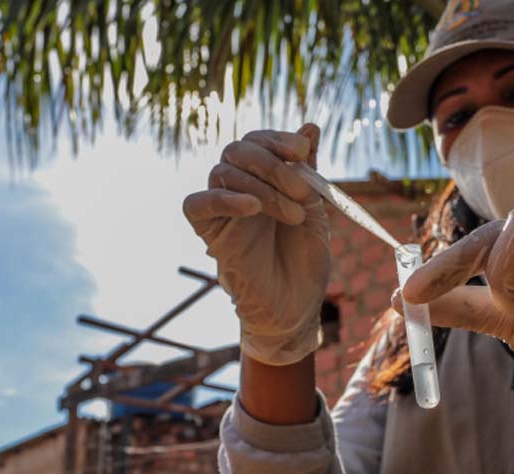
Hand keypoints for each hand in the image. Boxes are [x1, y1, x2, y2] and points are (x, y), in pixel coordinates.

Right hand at [183, 124, 329, 365]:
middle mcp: (239, 190)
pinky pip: (197, 204)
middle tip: (304, 192)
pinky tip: (252, 207)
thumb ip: (308, 170)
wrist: (296, 308)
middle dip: (274, 164)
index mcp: (264, 181)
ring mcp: (223, 212)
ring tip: (295, 214)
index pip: (257, 141)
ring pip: (223, 172)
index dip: (277, 138)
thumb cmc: (305, 263)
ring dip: (264, 187)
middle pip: (237, 150)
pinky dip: (224, 199)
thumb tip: (310, 126)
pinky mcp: (210, 234)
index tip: (303, 151)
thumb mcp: (315, 209)